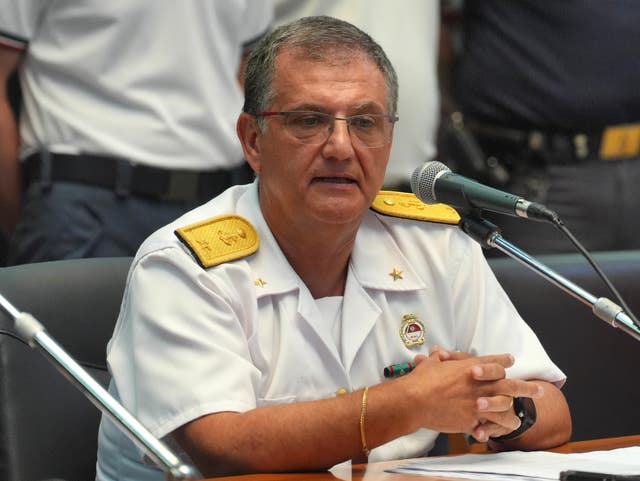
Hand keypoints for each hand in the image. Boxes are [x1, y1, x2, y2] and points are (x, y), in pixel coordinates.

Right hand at [406, 351, 542, 437]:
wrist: (414, 401)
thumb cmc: (421, 380)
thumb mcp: (432, 363)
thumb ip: (441, 358)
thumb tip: (439, 352)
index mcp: (471, 368)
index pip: (494, 362)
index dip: (503, 361)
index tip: (510, 360)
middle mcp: (480, 385)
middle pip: (510, 386)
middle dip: (527, 388)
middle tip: (540, 390)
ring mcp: (478, 405)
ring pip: (505, 410)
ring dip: (512, 415)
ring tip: (518, 420)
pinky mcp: (472, 421)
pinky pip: (487, 427)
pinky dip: (490, 431)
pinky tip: (494, 433)